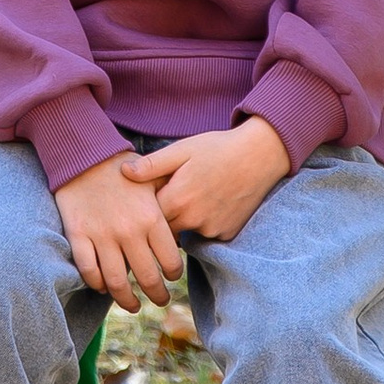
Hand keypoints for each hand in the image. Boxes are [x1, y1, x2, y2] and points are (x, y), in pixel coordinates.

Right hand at [53, 150, 186, 309]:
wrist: (84, 154)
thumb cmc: (122, 167)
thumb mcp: (153, 180)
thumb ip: (168, 204)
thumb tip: (183, 228)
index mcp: (151, 218)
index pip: (170, 262)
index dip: (173, 275)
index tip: (171, 278)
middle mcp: (129, 231)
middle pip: (147, 279)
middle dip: (157, 295)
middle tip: (160, 300)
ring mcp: (102, 235)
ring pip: (117, 282)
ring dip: (127, 300)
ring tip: (134, 305)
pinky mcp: (79, 235)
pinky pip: (89, 271)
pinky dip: (97, 284)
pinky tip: (103, 287)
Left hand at [124, 116, 291, 245]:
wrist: (260, 155)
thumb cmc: (218, 148)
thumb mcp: (183, 149)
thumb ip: (152, 165)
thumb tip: (123, 173)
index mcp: (178, 199)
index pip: (147, 218)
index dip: (141, 211)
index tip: (140, 205)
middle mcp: (193, 220)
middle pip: (164, 230)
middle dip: (159, 222)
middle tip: (161, 205)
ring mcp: (212, 230)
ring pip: (185, 234)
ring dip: (182, 223)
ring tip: (189, 200)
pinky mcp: (227, 235)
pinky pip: (206, 235)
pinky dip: (203, 225)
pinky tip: (209, 206)